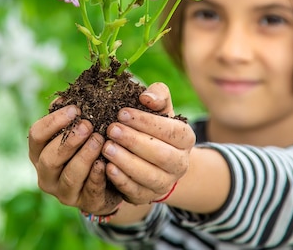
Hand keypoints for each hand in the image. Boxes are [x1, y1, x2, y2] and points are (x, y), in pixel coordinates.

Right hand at [28, 104, 122, 214]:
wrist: (111, 179)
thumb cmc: (90, 146)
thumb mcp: (80, 129)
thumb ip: (71, 115)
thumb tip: (64, 97)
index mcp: (40, 153)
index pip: (36, 135)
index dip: (53, 121)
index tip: (74, 109)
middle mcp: (46, 174)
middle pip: (49, 158)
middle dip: (69, 140)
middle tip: (88, 125)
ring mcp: (64, 192)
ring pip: (69, 176)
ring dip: (84, 156)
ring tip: (100, 140)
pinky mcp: (85, 203)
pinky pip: (90, 191)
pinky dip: (97, 176)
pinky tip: (105, 163)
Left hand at [102, 82, 195, 204]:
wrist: (155, 160)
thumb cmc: (154, 127)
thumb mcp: (159, 108)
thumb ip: (158, 95)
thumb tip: (146, 97)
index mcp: (186, 138)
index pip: (170, 131)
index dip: (146, 122)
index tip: (122, 113)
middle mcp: (180, 163)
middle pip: (161, 155)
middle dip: (134, 141)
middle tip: (111, 129)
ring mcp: (166, 182)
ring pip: (149, 175)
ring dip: (126, 161)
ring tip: (106, 147)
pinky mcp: (148, 196)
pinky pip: (136, 191)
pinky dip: (121, 180)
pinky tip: (107, 167)